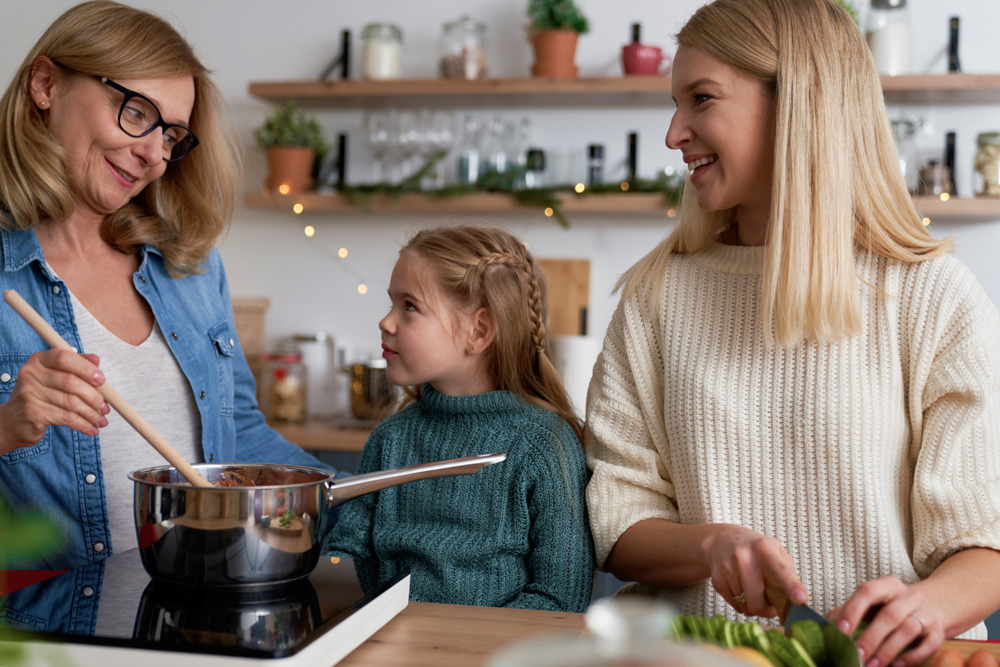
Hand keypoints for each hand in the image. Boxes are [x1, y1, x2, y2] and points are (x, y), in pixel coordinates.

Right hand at [0, 351, 108, 454]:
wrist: (13, 422)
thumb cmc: (41, 397)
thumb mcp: (56, 377)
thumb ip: (76, 366)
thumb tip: (96, 359)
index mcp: (39, 360)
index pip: (65, 357)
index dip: (86, 368)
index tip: (102, 381)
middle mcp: (31, 373)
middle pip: (71, 382)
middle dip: (94, 397)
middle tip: (106, 408)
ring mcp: (29, 393)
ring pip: (71, 402)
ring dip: (91, 414)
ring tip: (101, 421)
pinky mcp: (32, 412)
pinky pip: (66, 418)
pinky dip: (83, 424)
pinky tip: (91, 429)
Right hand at [700, 524, 807, 617]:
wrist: (721, 539)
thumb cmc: (755, 549)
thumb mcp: (775, 551)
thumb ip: (788, 573)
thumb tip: (796, 600)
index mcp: (765, 548)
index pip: (781, 570)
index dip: (791, 586)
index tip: (801, 599)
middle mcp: (745, 557)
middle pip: (758, 602)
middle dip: (766, 610)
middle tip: (769, 604)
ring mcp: (728, 568)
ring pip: (745, 605)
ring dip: (752, 604)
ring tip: (752, 590)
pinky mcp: (717, 578)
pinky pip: (733, 604)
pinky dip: (739, 602)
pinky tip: (740, 589)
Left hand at [828, 576, 944, 666]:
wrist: (931, 608)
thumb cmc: (891, 608)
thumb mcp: (871, 605)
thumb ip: (849, 612)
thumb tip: (827, 627)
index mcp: (887, 585)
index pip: (868, 591)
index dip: (853, 610)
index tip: (841, 631)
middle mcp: (908, 596)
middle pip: (889, 615)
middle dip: (871, 637)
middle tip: (856, 655)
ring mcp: (926, 613)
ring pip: (908, 630)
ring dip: (888, 650)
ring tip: (872, 665)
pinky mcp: (938, 631)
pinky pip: (928, 645)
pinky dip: (912, 657)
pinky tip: (896, 666)